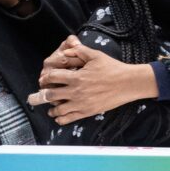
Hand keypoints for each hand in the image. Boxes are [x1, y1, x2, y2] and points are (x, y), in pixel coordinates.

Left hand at [27, 41, 157, 124]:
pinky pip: (69, 119)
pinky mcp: (87, 112)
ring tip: (51, 108)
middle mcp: (76, 91)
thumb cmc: (112, 68)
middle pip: (51, 95)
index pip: (52, 77)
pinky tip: (59, 117)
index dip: (45, 78)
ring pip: (58, 110)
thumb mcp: (95, 55)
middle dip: (44, 94)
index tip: (44, 79)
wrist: (127, 83)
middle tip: (42, 94)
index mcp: (76, 77)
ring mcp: (81, 103)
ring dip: (51, 109)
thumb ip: (78, 51)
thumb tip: (65, 51)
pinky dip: (60, 119)